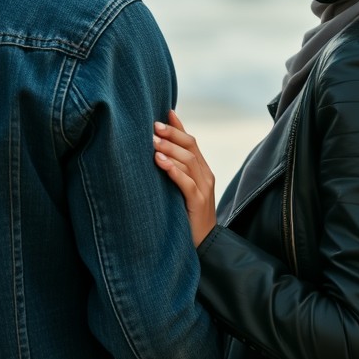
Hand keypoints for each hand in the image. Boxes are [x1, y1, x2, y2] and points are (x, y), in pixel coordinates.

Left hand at [154, 110, 216, 246]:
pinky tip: (160, 162)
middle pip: (190, 146)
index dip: (177, 127)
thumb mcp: (181, 189)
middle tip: (152, 126)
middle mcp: (205, 175)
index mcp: (202, 170)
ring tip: (152, 141)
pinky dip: (173, 170)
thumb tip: (155, 152)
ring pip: (188, 161)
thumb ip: (174, 171)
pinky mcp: (198, 203)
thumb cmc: (187, 215)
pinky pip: (187, 182)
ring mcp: (204, 189)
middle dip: (171, 134)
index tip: (162, 114)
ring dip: (169, 149)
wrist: (205, 244)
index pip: (191, 142)